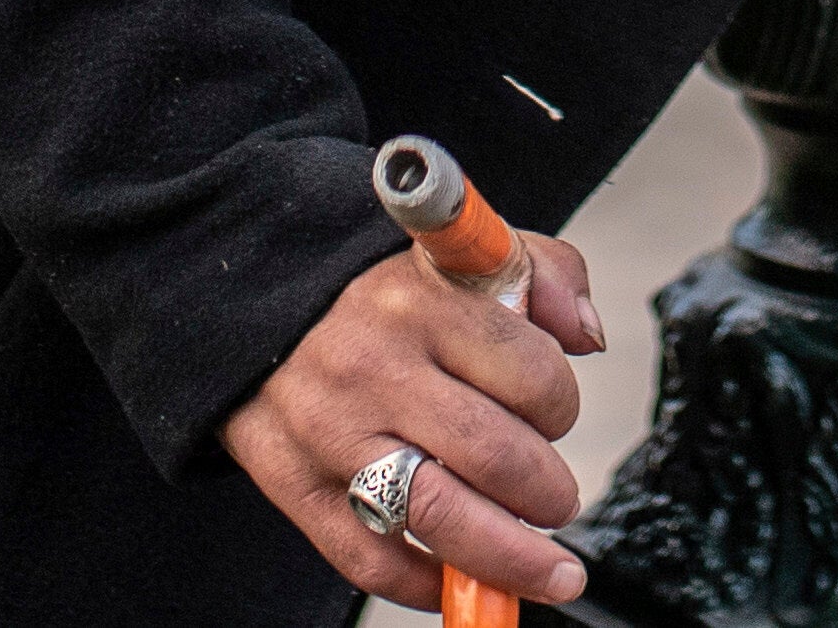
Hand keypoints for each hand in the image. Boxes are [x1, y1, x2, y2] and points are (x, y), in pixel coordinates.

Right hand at [220, 229, 606, 611]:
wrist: (249, 302)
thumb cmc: (379, 290)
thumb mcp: (463, 252)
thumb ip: (545, 274)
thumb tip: (589, 335)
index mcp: (424, 301)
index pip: (532, 374)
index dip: (562, 406)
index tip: (554, 414)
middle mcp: (376, 368)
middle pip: (494, 456)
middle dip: (548, 493)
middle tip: (557, 500)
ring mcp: (331, 433)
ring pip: (438, 517)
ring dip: (510, 559)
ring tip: (550, 570)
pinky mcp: (295, 485)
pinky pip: (369, 559)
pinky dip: (425, 585)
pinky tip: (458, 582)